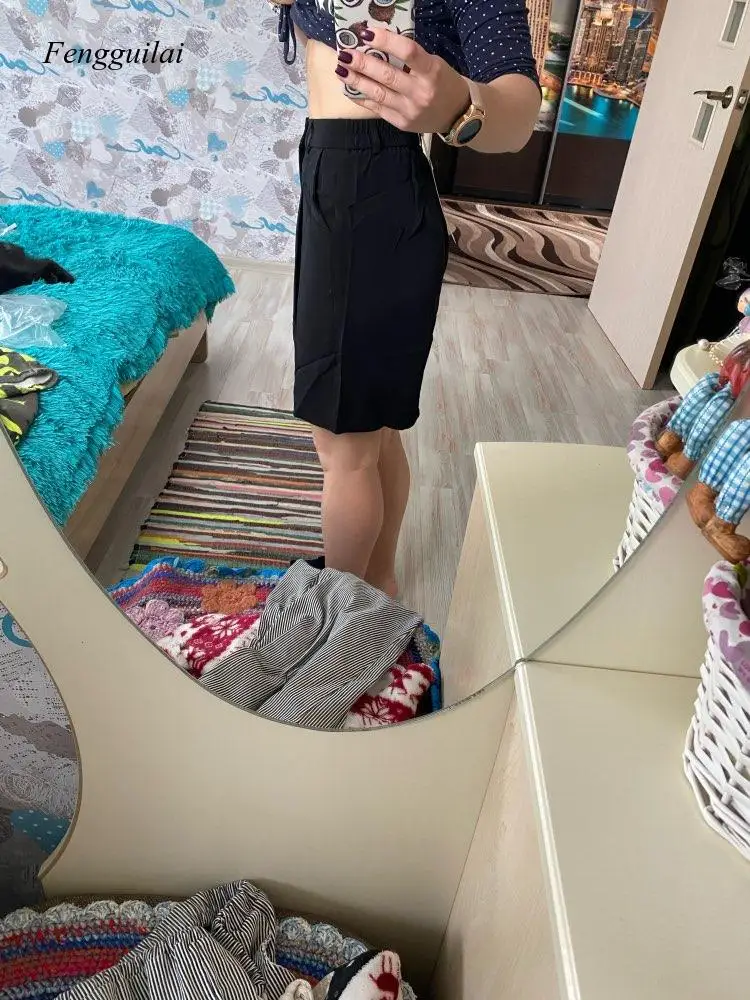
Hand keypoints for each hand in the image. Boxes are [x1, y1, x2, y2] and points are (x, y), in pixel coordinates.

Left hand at [336, 26, 469, 133]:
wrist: (457, 115)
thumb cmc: (443, 83)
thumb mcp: (434, 64)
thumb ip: (411, 58)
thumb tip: (378, 44)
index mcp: (432, 71)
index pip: (407, 52)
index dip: (385, 41)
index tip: (366, 32)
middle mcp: (420, 92)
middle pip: (387, 75)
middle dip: (362, 63)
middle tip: (345, 53)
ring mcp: (410, 110)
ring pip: (378, 94)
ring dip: (356, 81)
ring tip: (341, 70)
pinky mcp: (402, 123)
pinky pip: (378, 109)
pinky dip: (362, 98)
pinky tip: (350, 89)